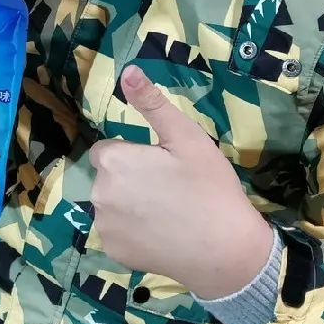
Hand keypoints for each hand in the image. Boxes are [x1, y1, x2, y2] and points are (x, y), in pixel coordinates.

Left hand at [89, 67, 272, 298]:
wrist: (225, 250)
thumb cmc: (208, 186)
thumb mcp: (186, 137)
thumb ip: (152, 103)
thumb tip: (127, 70)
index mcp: (113, 161)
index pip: (108, 148)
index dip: (134, 153)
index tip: (162, 164)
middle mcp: (98, 194)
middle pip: (108, 176)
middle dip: (130, 177)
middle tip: (170, 186)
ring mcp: (104, 228)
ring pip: (111, 204)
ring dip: (129, 203)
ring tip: (168, 211)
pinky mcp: (114, 253)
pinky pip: (117, 232)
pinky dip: (133, 231)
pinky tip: (161, 233)